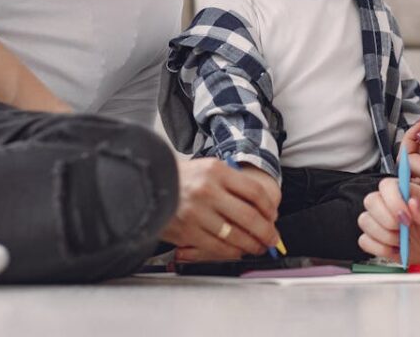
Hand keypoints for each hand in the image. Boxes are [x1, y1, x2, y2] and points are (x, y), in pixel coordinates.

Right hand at [160, 158, 280, 260]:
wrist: (146, 185)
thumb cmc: (182, 178)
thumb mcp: (208, 169)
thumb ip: (233, 184)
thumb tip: (262, 207)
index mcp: (216, 171)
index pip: (254, 192)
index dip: (269, 208)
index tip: (273, 216)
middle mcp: (208, 191)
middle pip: (249, 216)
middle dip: (266, 232)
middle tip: (273, 238)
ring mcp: (197, 213)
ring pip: (236, 235)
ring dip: (252, 245)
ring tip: (259, 247)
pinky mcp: (187, 232)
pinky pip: (218, 247)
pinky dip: (232, 252)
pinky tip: (238, 251)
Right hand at [357, 178, 419, 270]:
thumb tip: (412, 202)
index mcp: (407, 193)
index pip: (386, 185)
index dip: (392, 200)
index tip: (406, 216)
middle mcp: (391, 204)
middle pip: (370, 201)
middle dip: (385, 219)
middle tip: (404, 229)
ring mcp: (384, 222)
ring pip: (365, 221)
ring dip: (383, 234)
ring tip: (402, 240)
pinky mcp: (380, 240)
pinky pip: (365, 241)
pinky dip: (378, 248)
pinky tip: (395, 249)